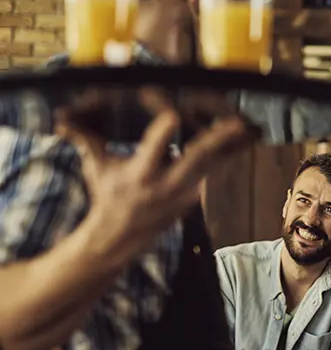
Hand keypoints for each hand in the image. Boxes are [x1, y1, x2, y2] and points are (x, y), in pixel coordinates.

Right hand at [55, 87, 253, 267]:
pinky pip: (215, 170)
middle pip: (195, 159)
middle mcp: (166, 185)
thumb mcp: (96, 167)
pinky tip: (246, 138)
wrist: (120, 237)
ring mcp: (185, 192)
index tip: (172, 113)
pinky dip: (230, 153)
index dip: (162, 132)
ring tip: (252, 126)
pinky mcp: (195, 194)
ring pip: (212, 165)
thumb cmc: (107, 195)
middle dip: (216, 141)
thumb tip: (60, 117)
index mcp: (139, 175)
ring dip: (232, 145)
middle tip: (236, 123)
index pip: (152, 150)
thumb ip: (85, 139)